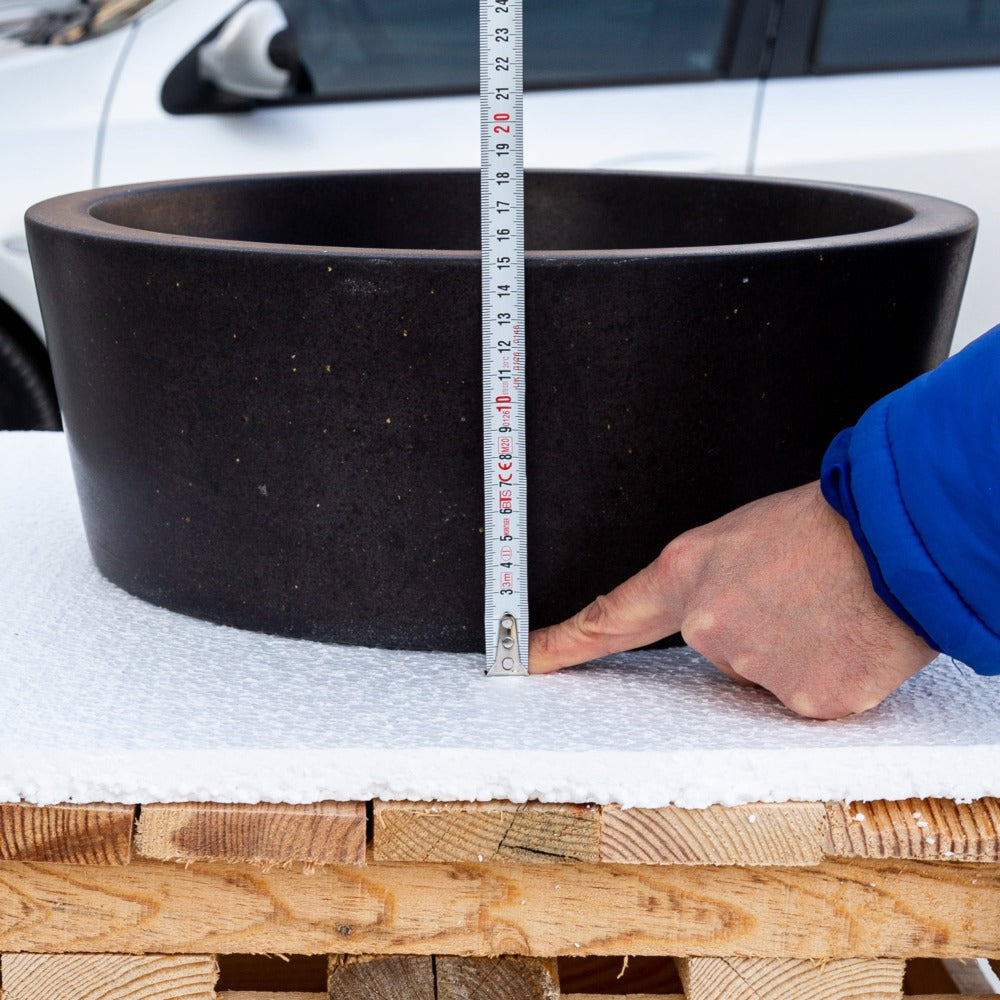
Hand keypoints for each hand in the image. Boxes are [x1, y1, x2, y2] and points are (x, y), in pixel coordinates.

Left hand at [528, 481, 936, 717]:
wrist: (901, 537)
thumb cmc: (826, 523)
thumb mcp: (741, 535)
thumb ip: (708, 584)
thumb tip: (707, 626)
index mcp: (688, 573)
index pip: (608, 617)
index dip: (562, 644)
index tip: (525, 661)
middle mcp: (711, 626)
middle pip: (712, 647)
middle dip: (747, 627)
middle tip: (791, 593)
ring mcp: (756, 668)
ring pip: (760, 674)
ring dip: (789, 650)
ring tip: (823, 608)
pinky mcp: (806, 702)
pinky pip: (803, 698)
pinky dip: (824, 672)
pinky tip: (842, 638)